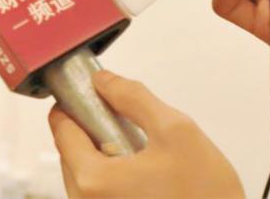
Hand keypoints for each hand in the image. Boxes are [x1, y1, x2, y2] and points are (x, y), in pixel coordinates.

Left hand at [47, 70, 243, 198]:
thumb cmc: (208, 197)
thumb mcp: (176, 131)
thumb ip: (133, 98)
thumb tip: (104, 81)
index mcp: (94, 179)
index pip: (61, 128)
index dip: (75, 104)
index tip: (93, 94)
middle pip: (70, 152)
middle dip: (93, 131)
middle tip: (124, 123)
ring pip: (85, 173)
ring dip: (104, 155)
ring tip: (141, 152)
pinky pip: (100, 193)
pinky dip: (113, 177)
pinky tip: (144, 175)